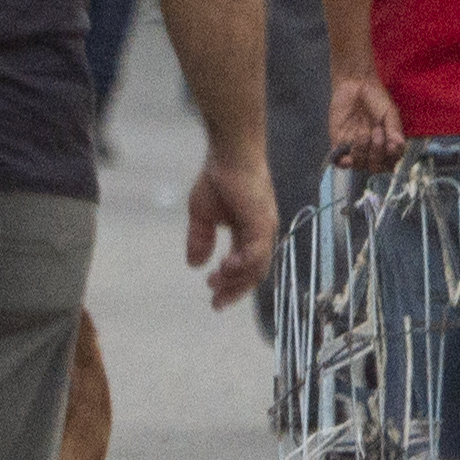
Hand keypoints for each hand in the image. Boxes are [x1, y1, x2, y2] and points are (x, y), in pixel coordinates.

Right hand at [186, 149, 279, 313]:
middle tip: (216, 303)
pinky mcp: (263, 224)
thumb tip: (194, 264)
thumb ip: (200, 240)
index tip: (213, 299)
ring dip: (236, 280)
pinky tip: (224, 267)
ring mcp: (265, 230)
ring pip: (257, 267)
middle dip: (235, 291)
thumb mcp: (202, 216)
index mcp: (249, 233)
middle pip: (255, 273)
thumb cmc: (217, 178)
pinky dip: (242, 265)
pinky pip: (256, 253)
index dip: (230, 285)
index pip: (245, 267)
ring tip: (214, 282)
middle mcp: (261, 235)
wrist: (228, 156)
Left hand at [327, 71, 405, 175]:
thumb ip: (394, 129)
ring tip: (363, 131)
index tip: (393, 140)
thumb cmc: (376, 99)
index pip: (391, 163)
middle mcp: (372, 150)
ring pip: (359, 166)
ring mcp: (355, 149)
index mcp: (387, 145)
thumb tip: (399, 146)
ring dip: (362, 151)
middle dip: (377, 152)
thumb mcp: (390, 113)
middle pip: (375, 168)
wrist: (356, 85)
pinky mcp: (339, 144)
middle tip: (377, 130)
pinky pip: (340, 162)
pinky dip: (345, 160)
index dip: (392, 156)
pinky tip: (349, 144)